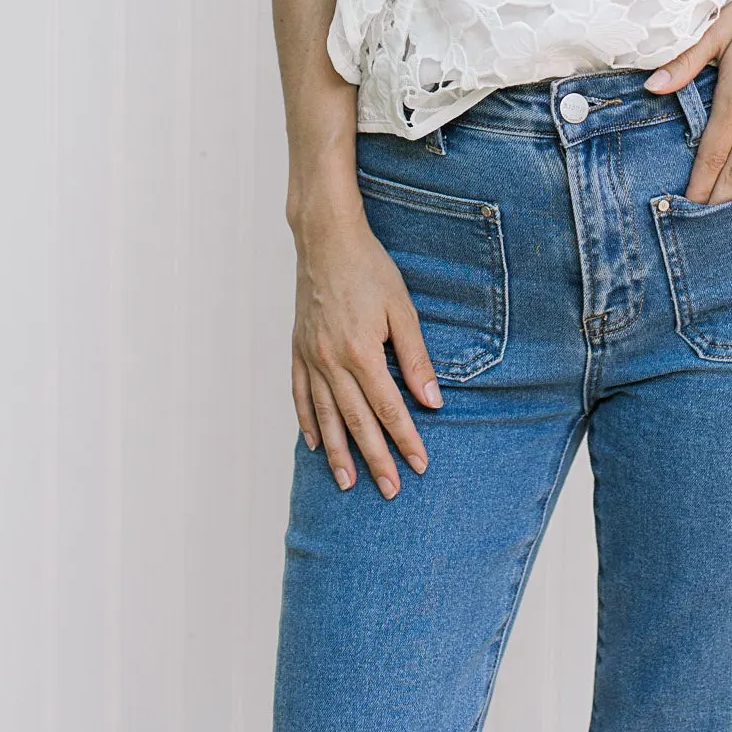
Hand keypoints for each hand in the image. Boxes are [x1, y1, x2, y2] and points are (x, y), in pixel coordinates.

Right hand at [289, 186, 442, 496]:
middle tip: (390, 490)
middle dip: (376, 459)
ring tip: (348, 482)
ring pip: (326, 417)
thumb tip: (432, 401)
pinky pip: (301, 396)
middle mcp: (331, 361)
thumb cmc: (370, 269)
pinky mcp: (298, 350)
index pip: (388, 408)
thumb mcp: (402, 309)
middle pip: (356, 422)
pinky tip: (314, 443)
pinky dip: (308, 423)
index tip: (419, 464)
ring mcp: (310, 358)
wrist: (326, 241)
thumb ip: (416, 358)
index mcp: (360, 352)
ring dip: (338, 453)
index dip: (405, 439)